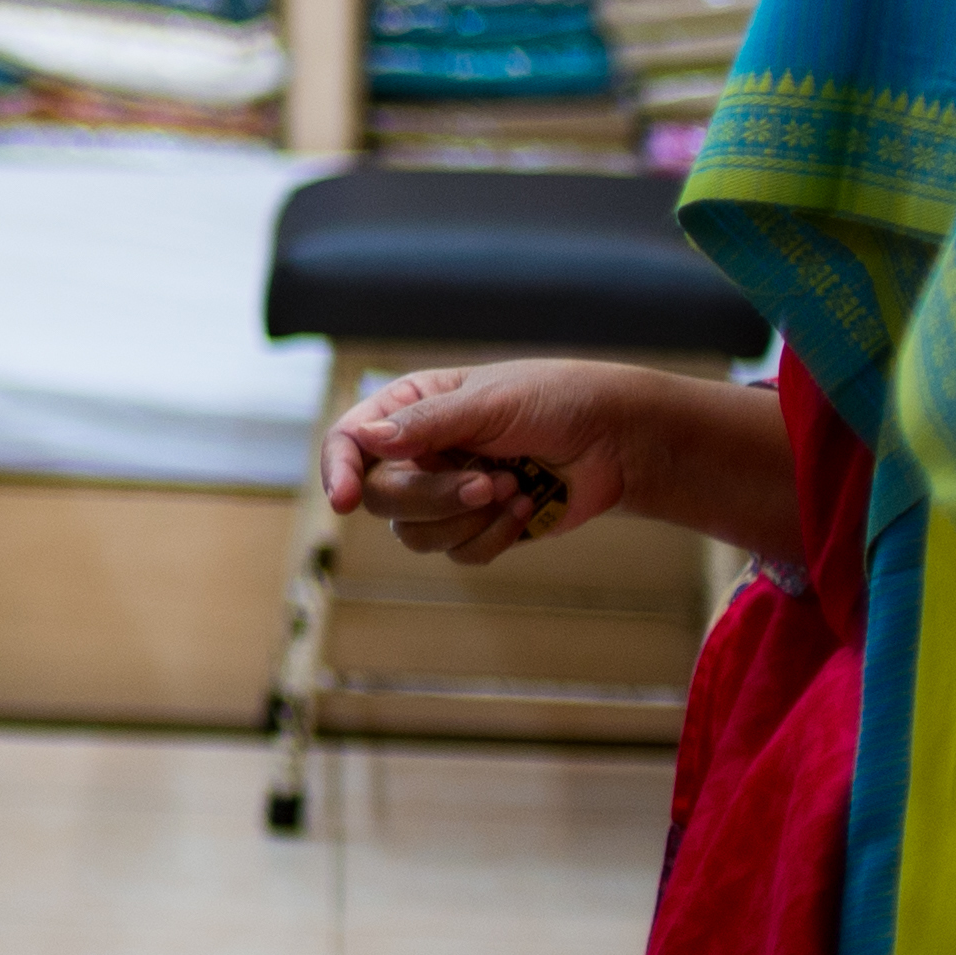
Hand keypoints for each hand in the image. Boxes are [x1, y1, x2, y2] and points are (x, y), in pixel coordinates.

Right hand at [319, 360, 687, 566]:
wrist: (618, 441)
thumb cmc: (555, 402)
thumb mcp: (490, 403)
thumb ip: (426, 423)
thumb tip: (364, 438)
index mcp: (407, 409)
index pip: (349, 442)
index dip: (337, 471)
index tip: (343, 502)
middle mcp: (418, 453)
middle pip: (382, 497)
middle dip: (433, 497)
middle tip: (485, 482)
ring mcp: (446, 494)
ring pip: (415, 534)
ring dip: (466, 518)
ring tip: (513, 487)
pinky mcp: (479, 528)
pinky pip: (460, 552)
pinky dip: (493, 536)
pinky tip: (525, 507)